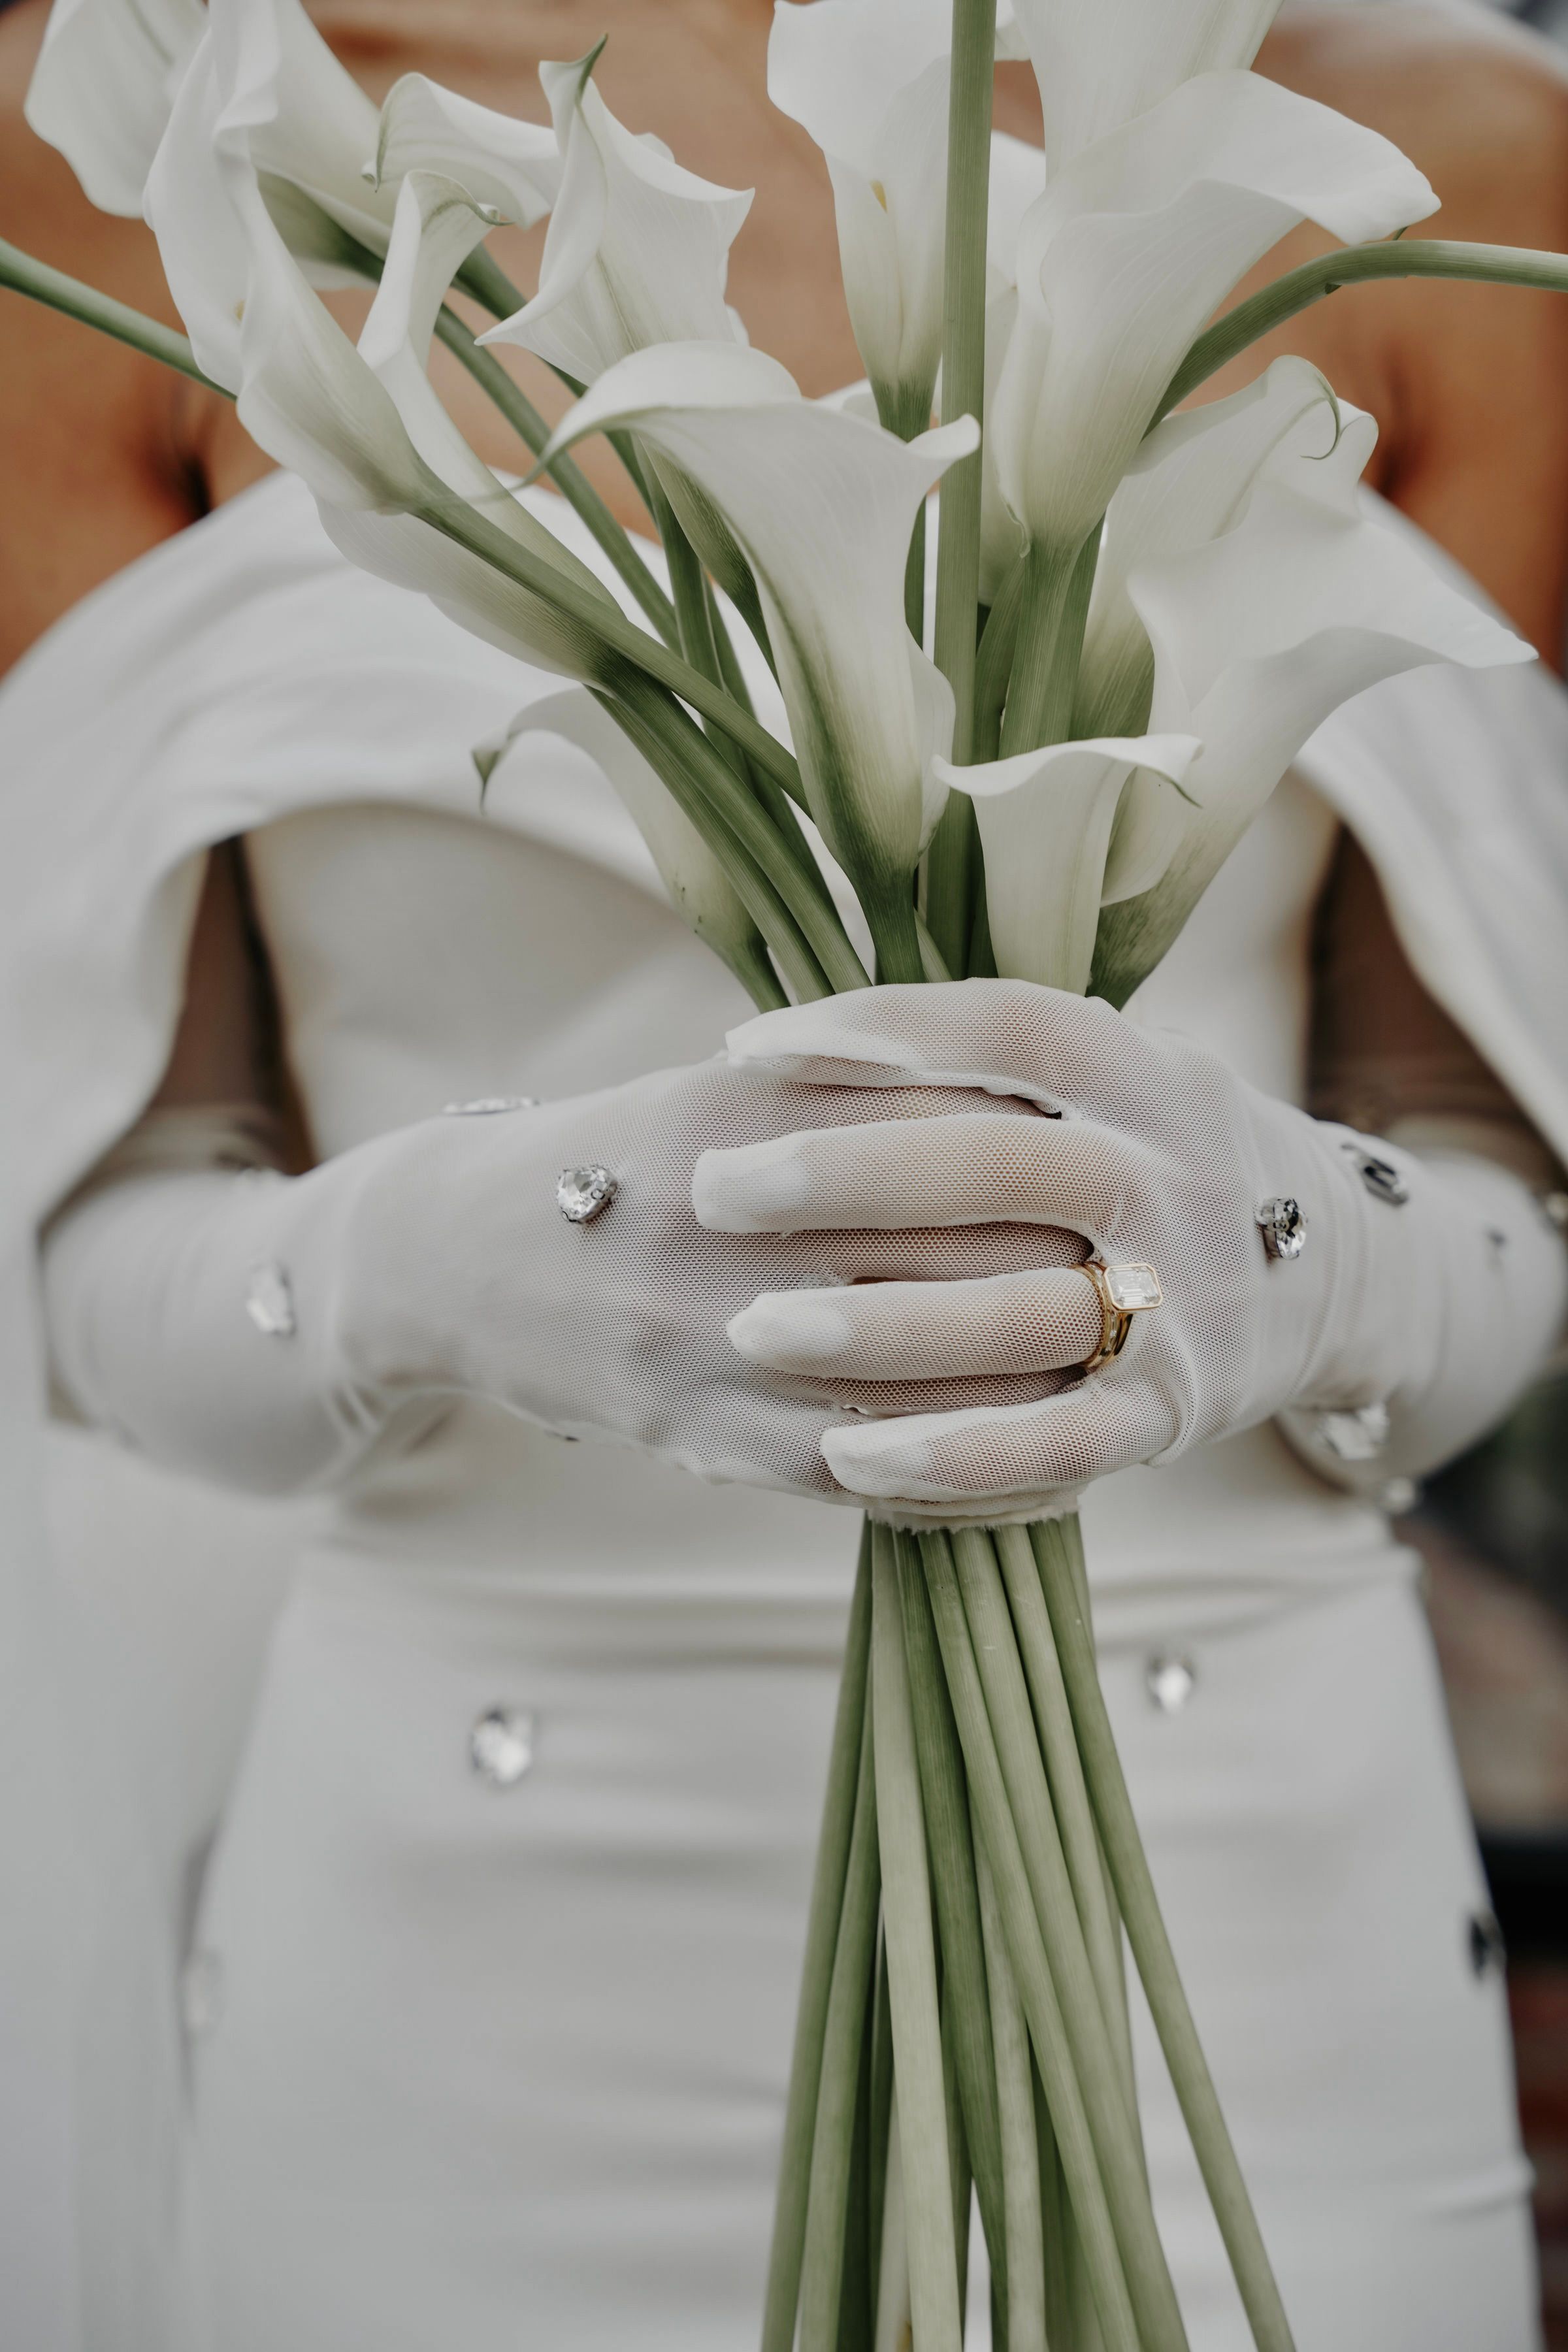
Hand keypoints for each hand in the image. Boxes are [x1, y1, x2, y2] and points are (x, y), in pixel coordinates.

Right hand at [339, 1053, 1092, 1504]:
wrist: (460, 1254)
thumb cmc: (623, 1162)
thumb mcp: (726, 1093)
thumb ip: (862, 1091)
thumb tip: (1036, 1108)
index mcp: (752, 1122)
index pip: (951, 1144)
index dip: (1054, 1170)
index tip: (1126, 1180)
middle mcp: (732, 1232)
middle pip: (961, 1265)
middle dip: (1075, 1282)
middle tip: (1156, 1289)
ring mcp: (710, 1344)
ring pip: (924, 1385)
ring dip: (1039, 1395)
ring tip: (1120, 1388)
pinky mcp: (696, 1435)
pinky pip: (862, 1477)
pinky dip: (965, 1481)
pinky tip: (1039, 1477)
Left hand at [692, 980, 1462, 1518]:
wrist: (1339, 1272)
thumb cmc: (1153, 1161)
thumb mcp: (1110, 1084)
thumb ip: (987, 1071)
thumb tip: (789, 1048)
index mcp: (1148, 1073)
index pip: (1005, 1028)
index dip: (875, 1031)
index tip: (744, 1050)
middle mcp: (1175, 1175)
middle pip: (999, 1164)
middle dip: (843, 1175)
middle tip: (713, 1191)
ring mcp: (1188, 1298)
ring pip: (1025, 1312)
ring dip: (879, 1327)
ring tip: (750, 1328)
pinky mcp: (1178, 1409)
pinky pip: (1059, 1441)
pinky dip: (953, 1454)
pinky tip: (844, 1460)